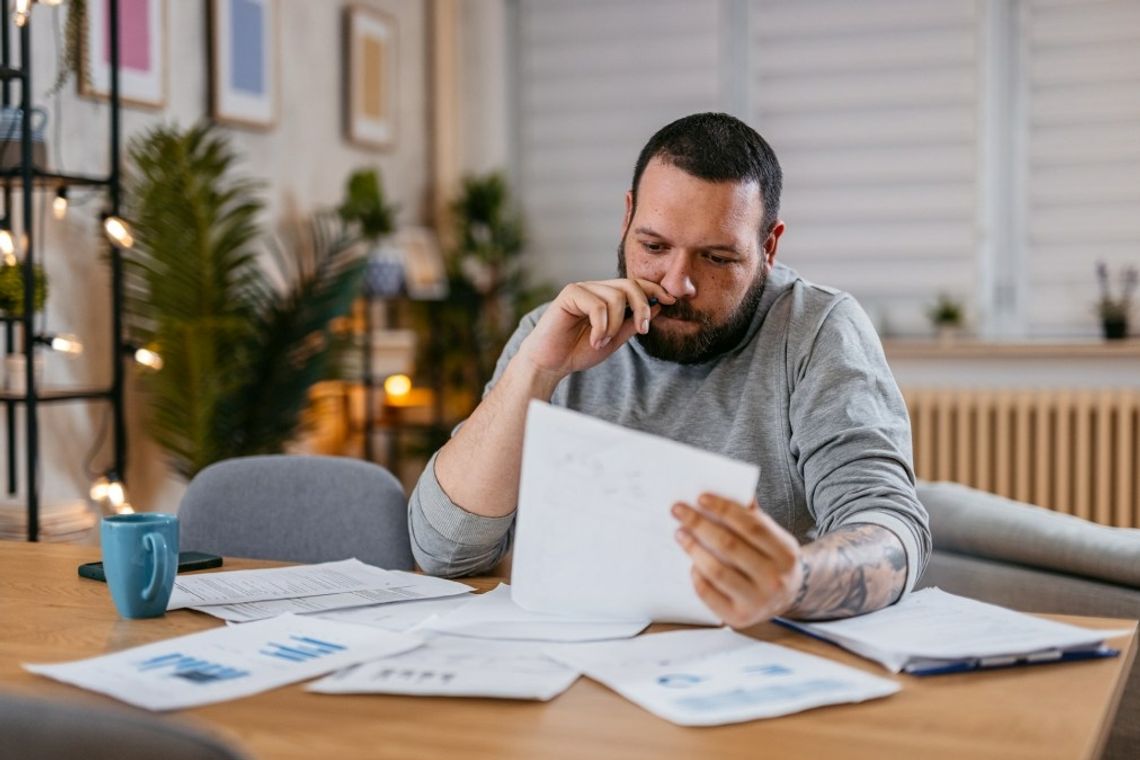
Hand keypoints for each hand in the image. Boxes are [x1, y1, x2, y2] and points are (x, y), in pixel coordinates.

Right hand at [516, 278, 674, 379]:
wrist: (550, 363)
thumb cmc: (579, 351)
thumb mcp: (614, 339)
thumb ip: (632, 323)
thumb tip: (658, 307)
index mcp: (607, 296)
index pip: (635, 285)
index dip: (655, 290)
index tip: (671, 301)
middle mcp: (595, 288)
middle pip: (630, 285)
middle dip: (643, 307)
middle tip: (642, 330)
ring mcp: (582, 289)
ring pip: (615, 296)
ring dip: (614, 324)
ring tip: (603, 341)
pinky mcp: (569, 294)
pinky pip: (597, 304)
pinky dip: (601, 326)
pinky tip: (593, 340)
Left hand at [672, 493, 804, 627]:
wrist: (790, 597)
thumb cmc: (773, 560)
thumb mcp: (774, 537)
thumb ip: (753, 516)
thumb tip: (724, 491)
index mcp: (785, 552)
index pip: (751, 525)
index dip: (724, 509)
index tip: (700, 497)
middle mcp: (774, 578)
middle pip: (729, 546)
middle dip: (700, 525)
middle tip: (678, 511)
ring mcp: (757, 601)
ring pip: (717, 571)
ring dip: (694, 549)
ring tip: (680, 534)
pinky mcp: (739, 618)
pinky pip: (709, 594)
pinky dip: (697, 577)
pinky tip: (691, 563)